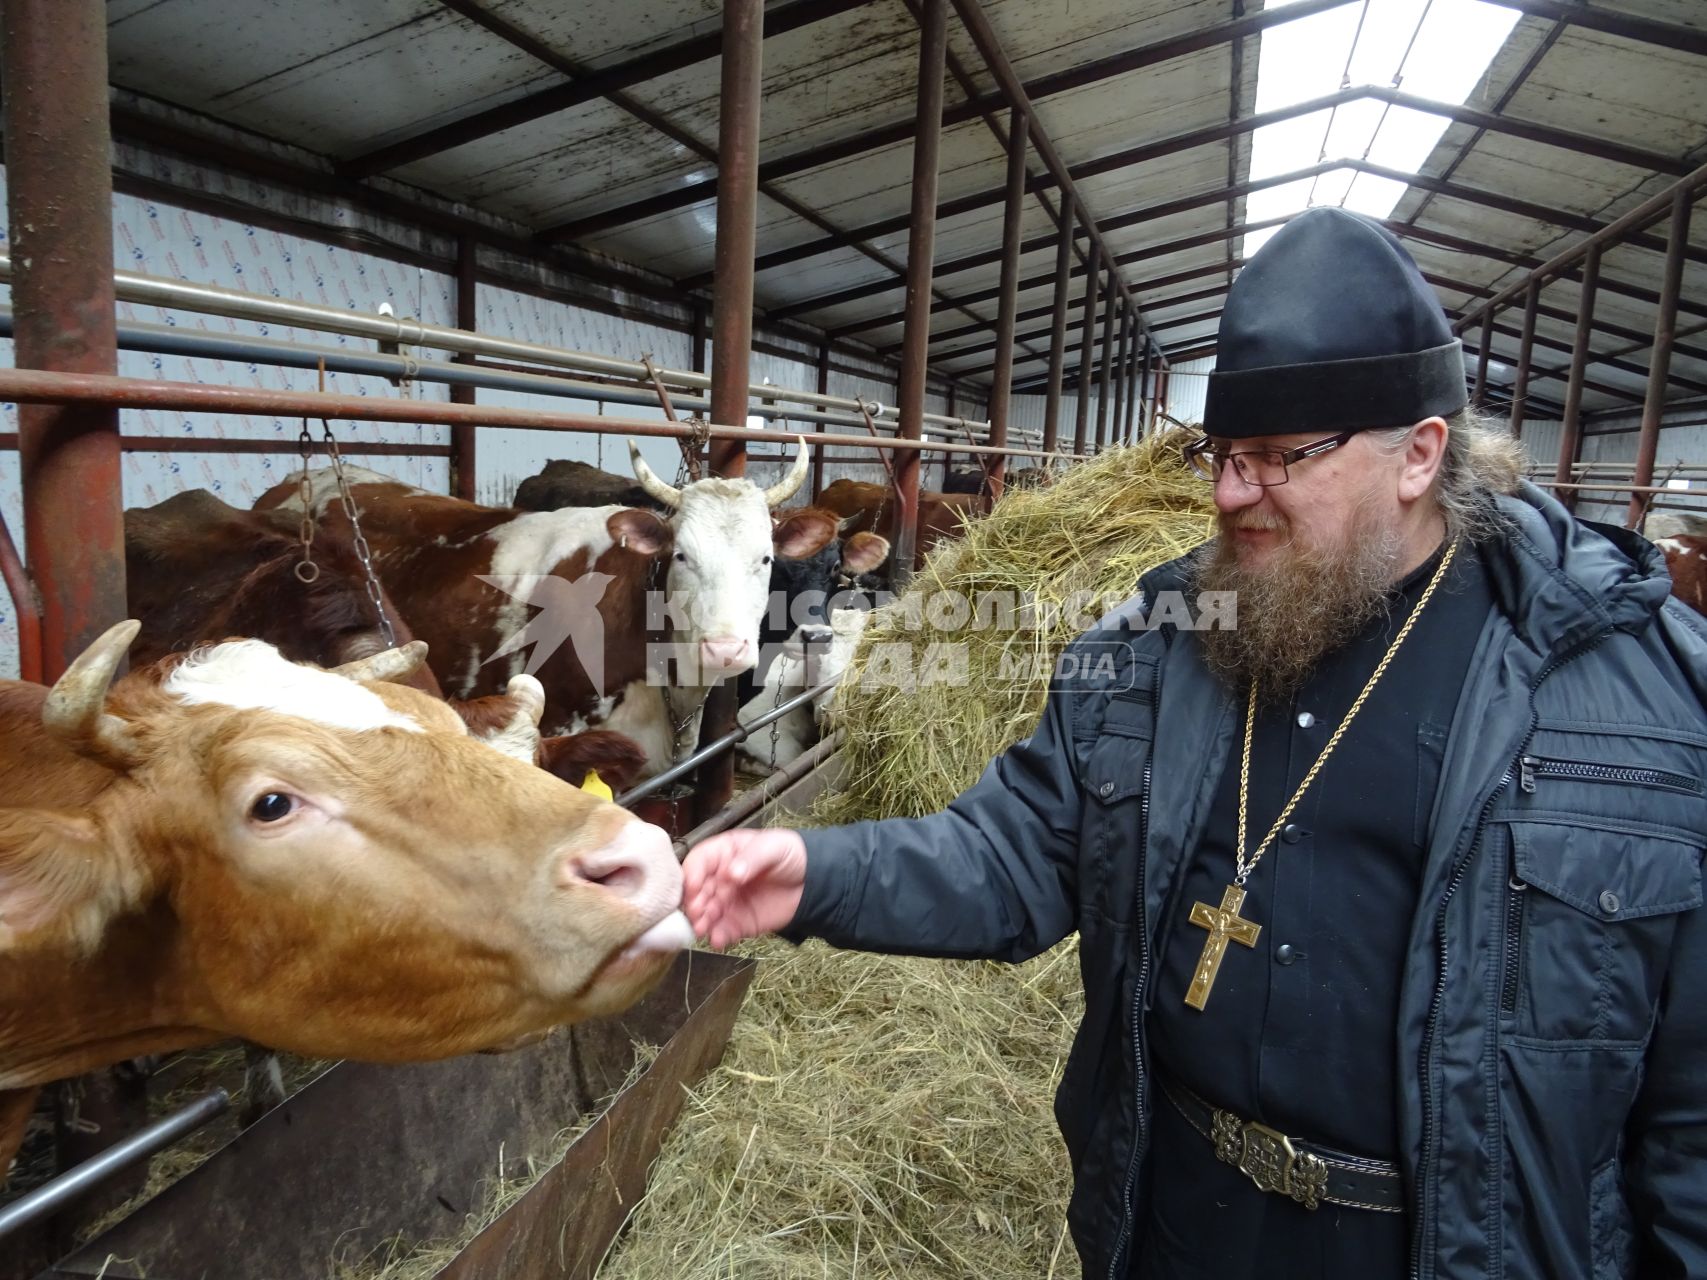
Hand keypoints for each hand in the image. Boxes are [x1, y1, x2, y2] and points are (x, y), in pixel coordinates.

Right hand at [682, 828, 807, 948]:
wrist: (812, 882)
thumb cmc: (790, 855)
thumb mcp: (773, 847)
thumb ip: (752, 858)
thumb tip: (731, 873)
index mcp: (723, 854)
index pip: (699, 862)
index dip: (692, 874)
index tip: (693, 887)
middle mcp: (720, 879)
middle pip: (697, 891)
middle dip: (693, 902)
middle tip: (698, 911)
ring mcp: (727, 902)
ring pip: (706, 914)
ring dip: (701, 922)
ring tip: (703, 929)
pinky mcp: (738, 922)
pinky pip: (723, 931)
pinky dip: (718, 937)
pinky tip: (718, 940)